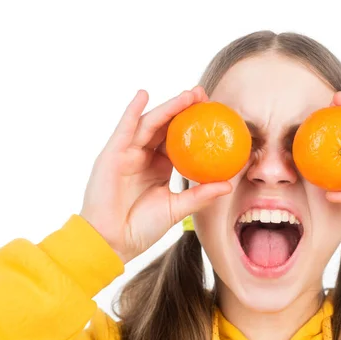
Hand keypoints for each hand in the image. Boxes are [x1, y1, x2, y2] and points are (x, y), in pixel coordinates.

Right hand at [80, 87, 231, 263]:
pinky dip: (133, 111)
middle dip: (184, 108)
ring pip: (150, 124)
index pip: (181, 139)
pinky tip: (143, 95)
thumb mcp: (177, 208)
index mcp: (161, 166)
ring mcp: (128, 153)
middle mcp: (145, 156)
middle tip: (204, 95)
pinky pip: (124, 129)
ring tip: (188, 95)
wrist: (113, 242)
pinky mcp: (112, 155)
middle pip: (166, 126)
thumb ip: (200, 195)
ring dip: (168, 107)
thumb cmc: (142, 227)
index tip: (216, 113)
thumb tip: (228, 184)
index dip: (196, 125)